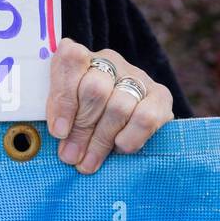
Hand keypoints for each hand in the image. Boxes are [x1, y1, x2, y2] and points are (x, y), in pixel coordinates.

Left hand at [46, 38, 174, 174]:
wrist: (131, 117)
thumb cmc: (86, 115)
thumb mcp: (67, 110)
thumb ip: (61, 117)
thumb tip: (63, 142)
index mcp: (81, 57)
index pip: (70, 60)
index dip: (63, 97)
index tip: (58, 132)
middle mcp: (110, 61)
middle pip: (95, 90)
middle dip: (81, 129)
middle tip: (71, 156)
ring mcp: (137, 76)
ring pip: (118, 107)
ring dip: (101, 141)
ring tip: (88, 163)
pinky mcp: (161, 96)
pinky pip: (145, 118)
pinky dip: (129, 138)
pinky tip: (119, 149)